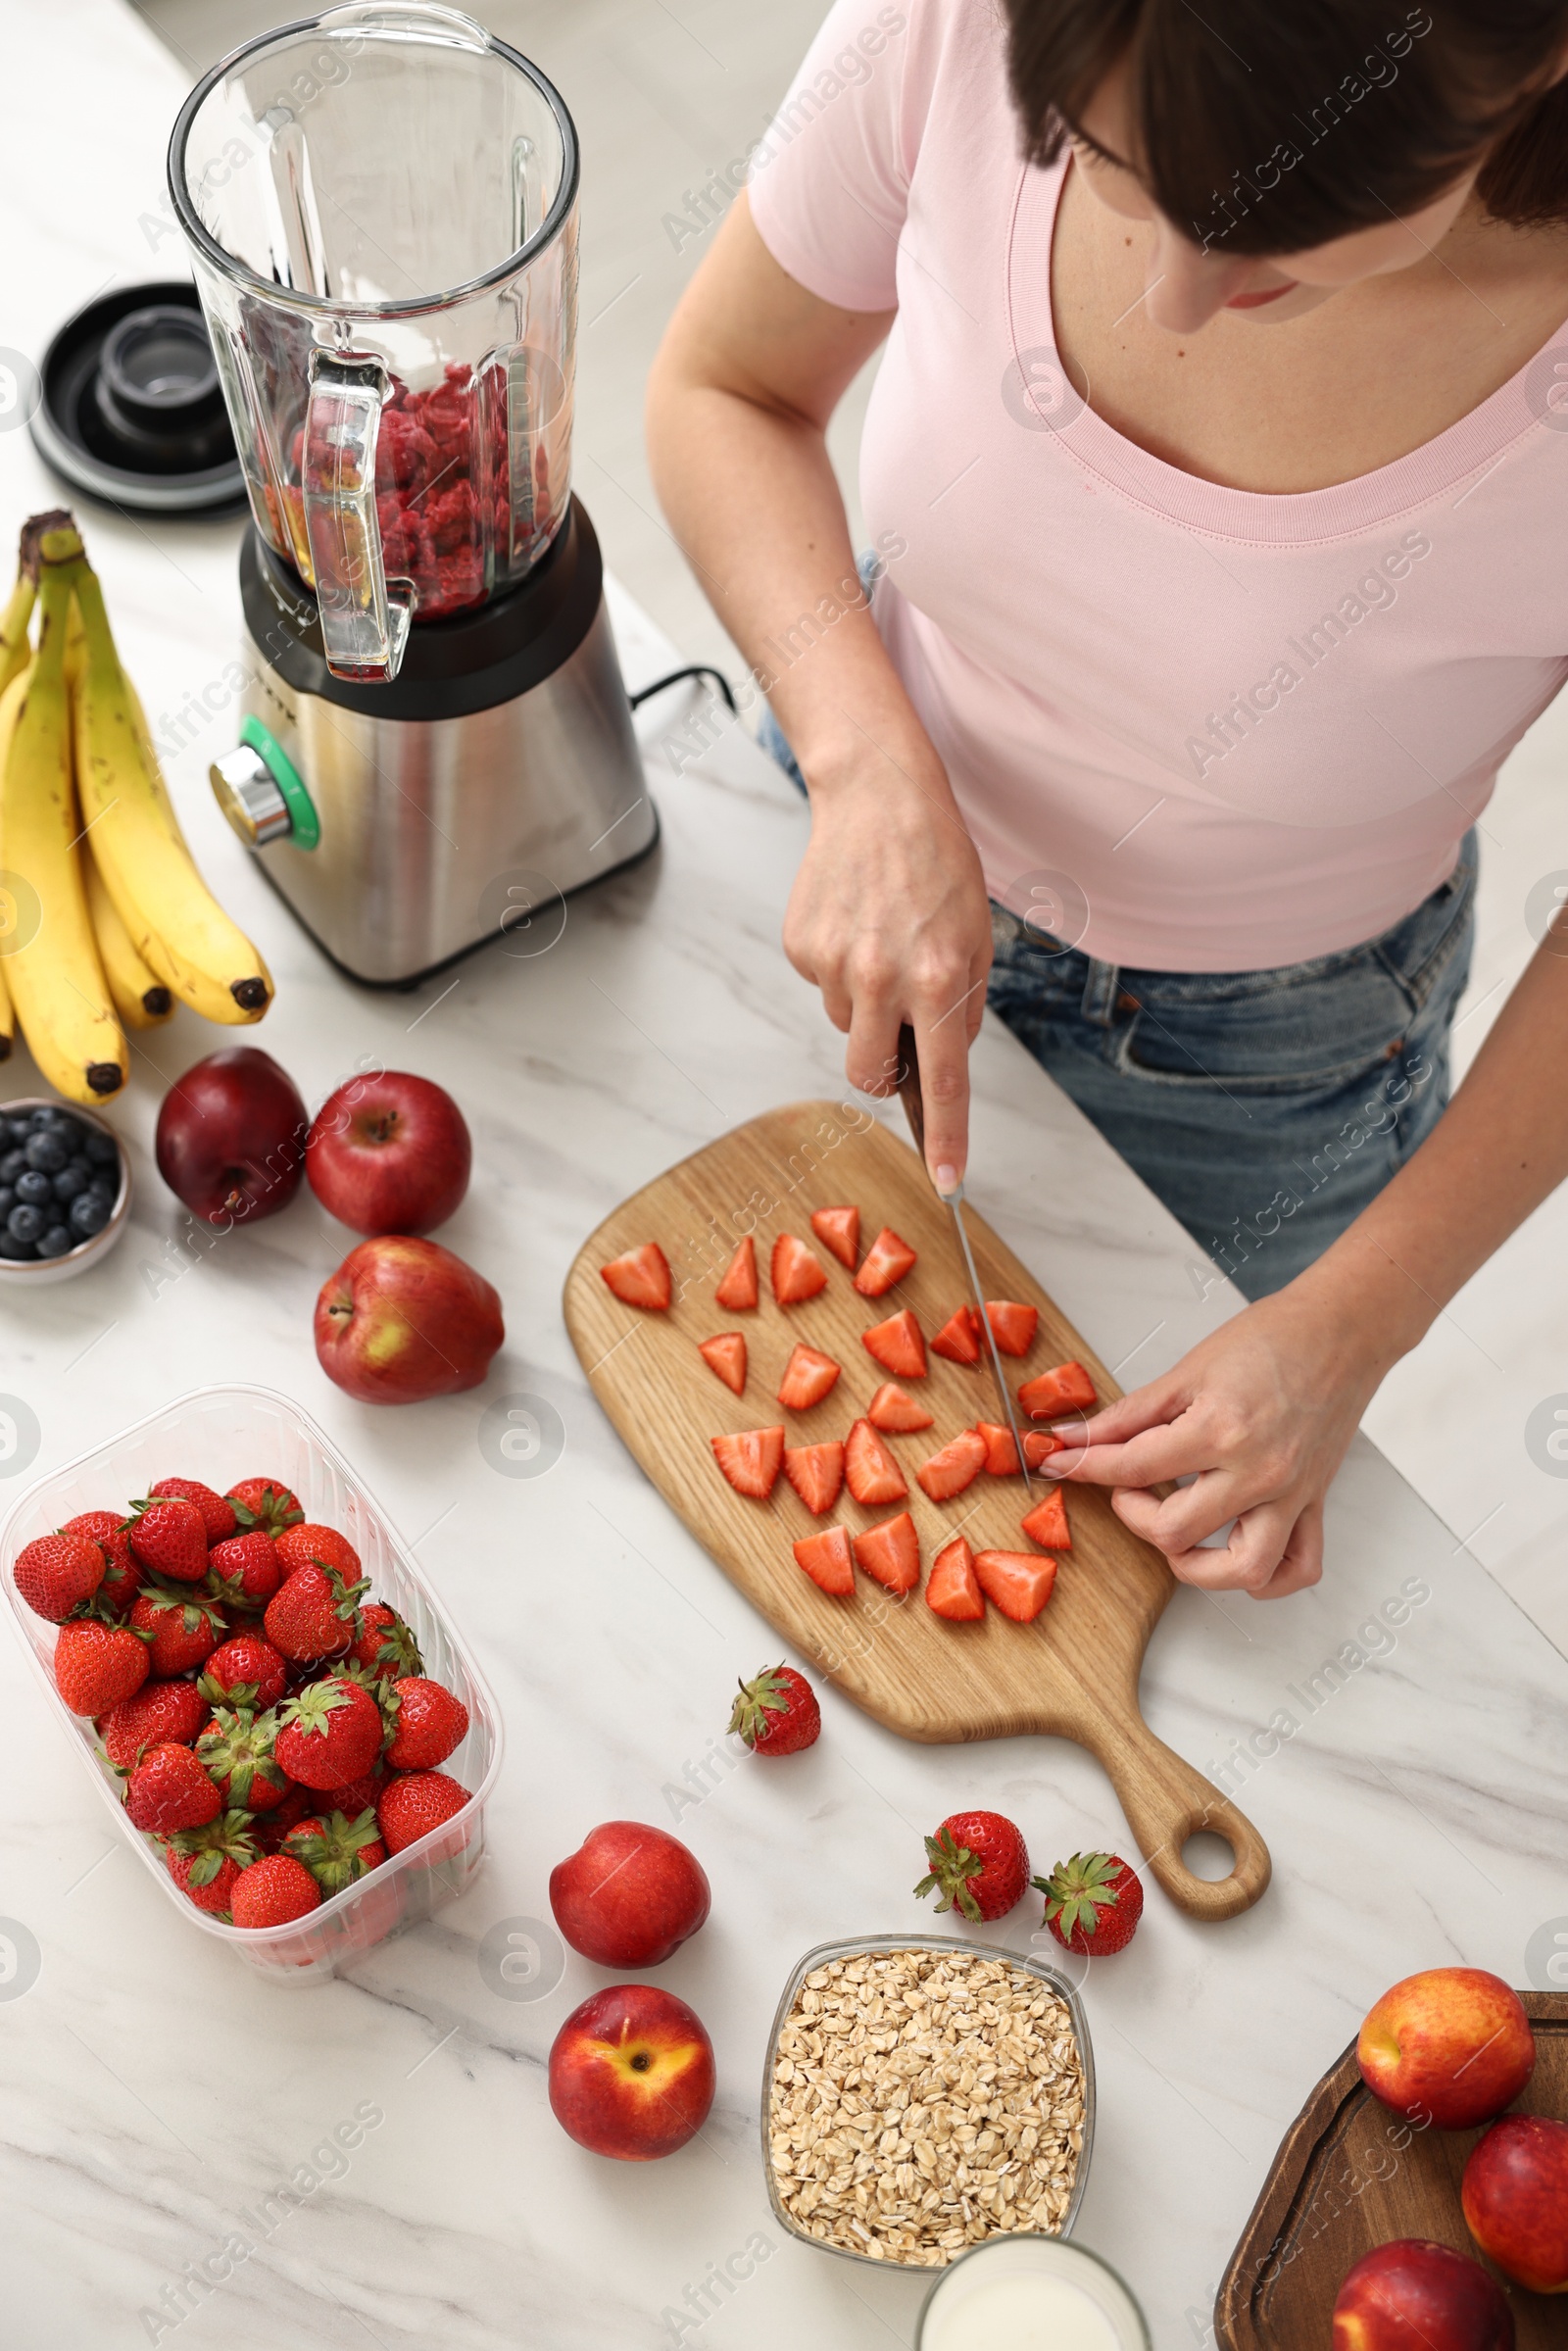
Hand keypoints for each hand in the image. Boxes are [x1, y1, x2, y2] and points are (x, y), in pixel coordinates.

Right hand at [782, 745, 992, 1183]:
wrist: (880, 797)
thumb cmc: (937, 863)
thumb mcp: (978, 936)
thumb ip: (963, 1005)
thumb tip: (940, 1058)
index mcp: (939, 979)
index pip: (944, 1080)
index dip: (946, 1138)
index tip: (948, 1181)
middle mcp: (883, 979)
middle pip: (870, 1073)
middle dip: (884, 1070)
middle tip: (898, 1030)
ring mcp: (835, 965)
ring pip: (846, 1026)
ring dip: (865, 1005)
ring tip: (882, 941)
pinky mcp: (801, 947)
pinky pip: (822, 986)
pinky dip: (840, 968)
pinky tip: (855, 923)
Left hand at [1043, 1277, 1397, 1596]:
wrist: (1341, 1330)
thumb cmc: (1274, 1338)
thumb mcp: (1189, 1368)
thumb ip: (1132, 1413)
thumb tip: (1083, 1436)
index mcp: (1222, 1431)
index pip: (1134, 1468)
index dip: (1085, 1466)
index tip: (1061, 1463)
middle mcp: (1259, 1472)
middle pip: (1175, 1530)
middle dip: (1132, 1512)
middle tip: (1125, 1486)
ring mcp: (1291, 1495)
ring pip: (1240, 1570)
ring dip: (1194, 1565)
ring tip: (1173, 1532)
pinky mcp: (1315, 1503)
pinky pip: (1298, 1568)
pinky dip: (1266, 1578)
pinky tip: (1233, 1555)